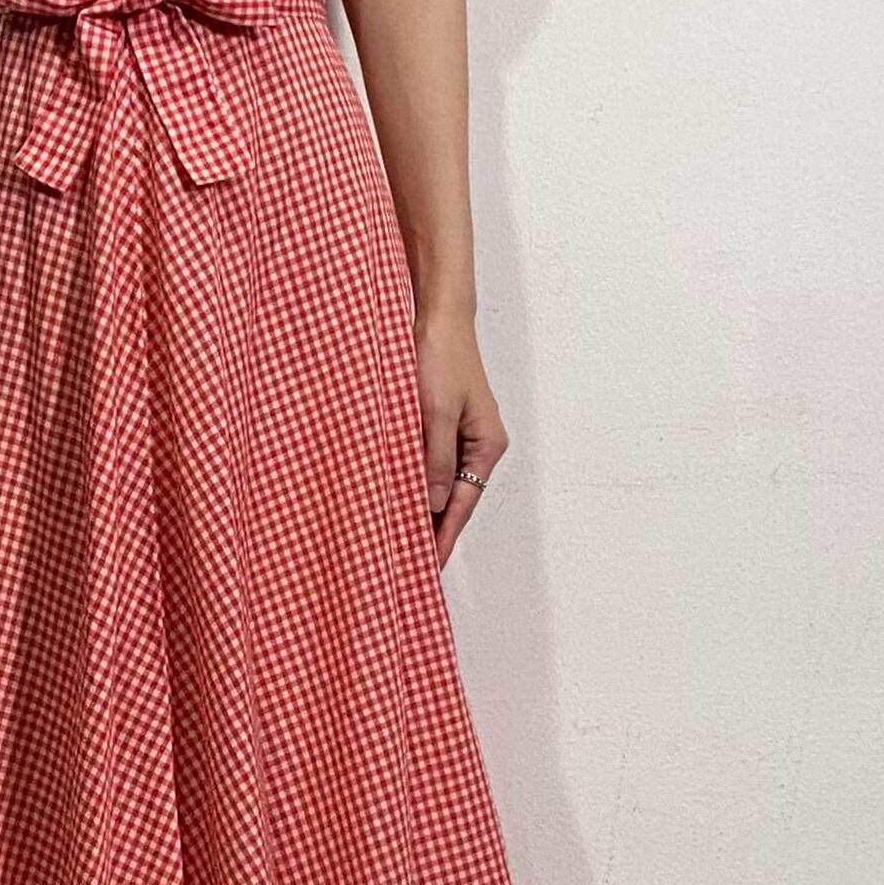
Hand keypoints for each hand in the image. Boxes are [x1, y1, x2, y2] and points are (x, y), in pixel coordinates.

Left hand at [417, 311, 506, 568]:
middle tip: (409, 565)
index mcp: (486, 446)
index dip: (444, 537)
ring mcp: (461, 434)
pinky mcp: (441, 422)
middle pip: (455, 499)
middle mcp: (478, 444)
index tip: (429, 567)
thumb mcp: (435, 413)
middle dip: (434, 529)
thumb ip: (434, 460)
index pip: (463, 504)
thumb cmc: (441, 358)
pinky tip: (397, 496)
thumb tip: (432, 506)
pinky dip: (414, 481)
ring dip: (422, 507)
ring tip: (400, 540)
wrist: (437, 317)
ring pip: (440, 482)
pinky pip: (429, 462)